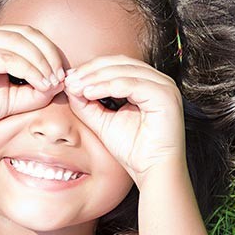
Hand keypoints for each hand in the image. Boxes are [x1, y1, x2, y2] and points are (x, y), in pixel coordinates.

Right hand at [0, 26, 65, 136]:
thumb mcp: (12, 99)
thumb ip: (35, 90)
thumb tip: (58, 84)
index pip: (29, 35)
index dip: (50, 52)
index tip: (62, 75)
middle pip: (28, 34)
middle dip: (50, 55)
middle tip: (61, 78)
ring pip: (21, 43)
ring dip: (42, 63)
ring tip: (53, 84)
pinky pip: (9, 59)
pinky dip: (30, 71)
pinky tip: (41, 85)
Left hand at [64, 58, 185, 186]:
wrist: (152, 171)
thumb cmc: (133, 149)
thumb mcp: (103, 121)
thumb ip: (87, 103)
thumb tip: (70, 85)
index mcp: (147, 83)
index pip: (116, 65)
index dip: (91, 69)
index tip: (68, 79)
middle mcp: (159, 80)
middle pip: (119, 63)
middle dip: (91, 70)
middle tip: (69, 80)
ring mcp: (164, 86)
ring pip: (124, 71)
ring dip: (96, 77)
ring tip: (76, 87)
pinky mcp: (165, 96)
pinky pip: (131, 84)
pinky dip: (108, 86)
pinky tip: (89, 93)